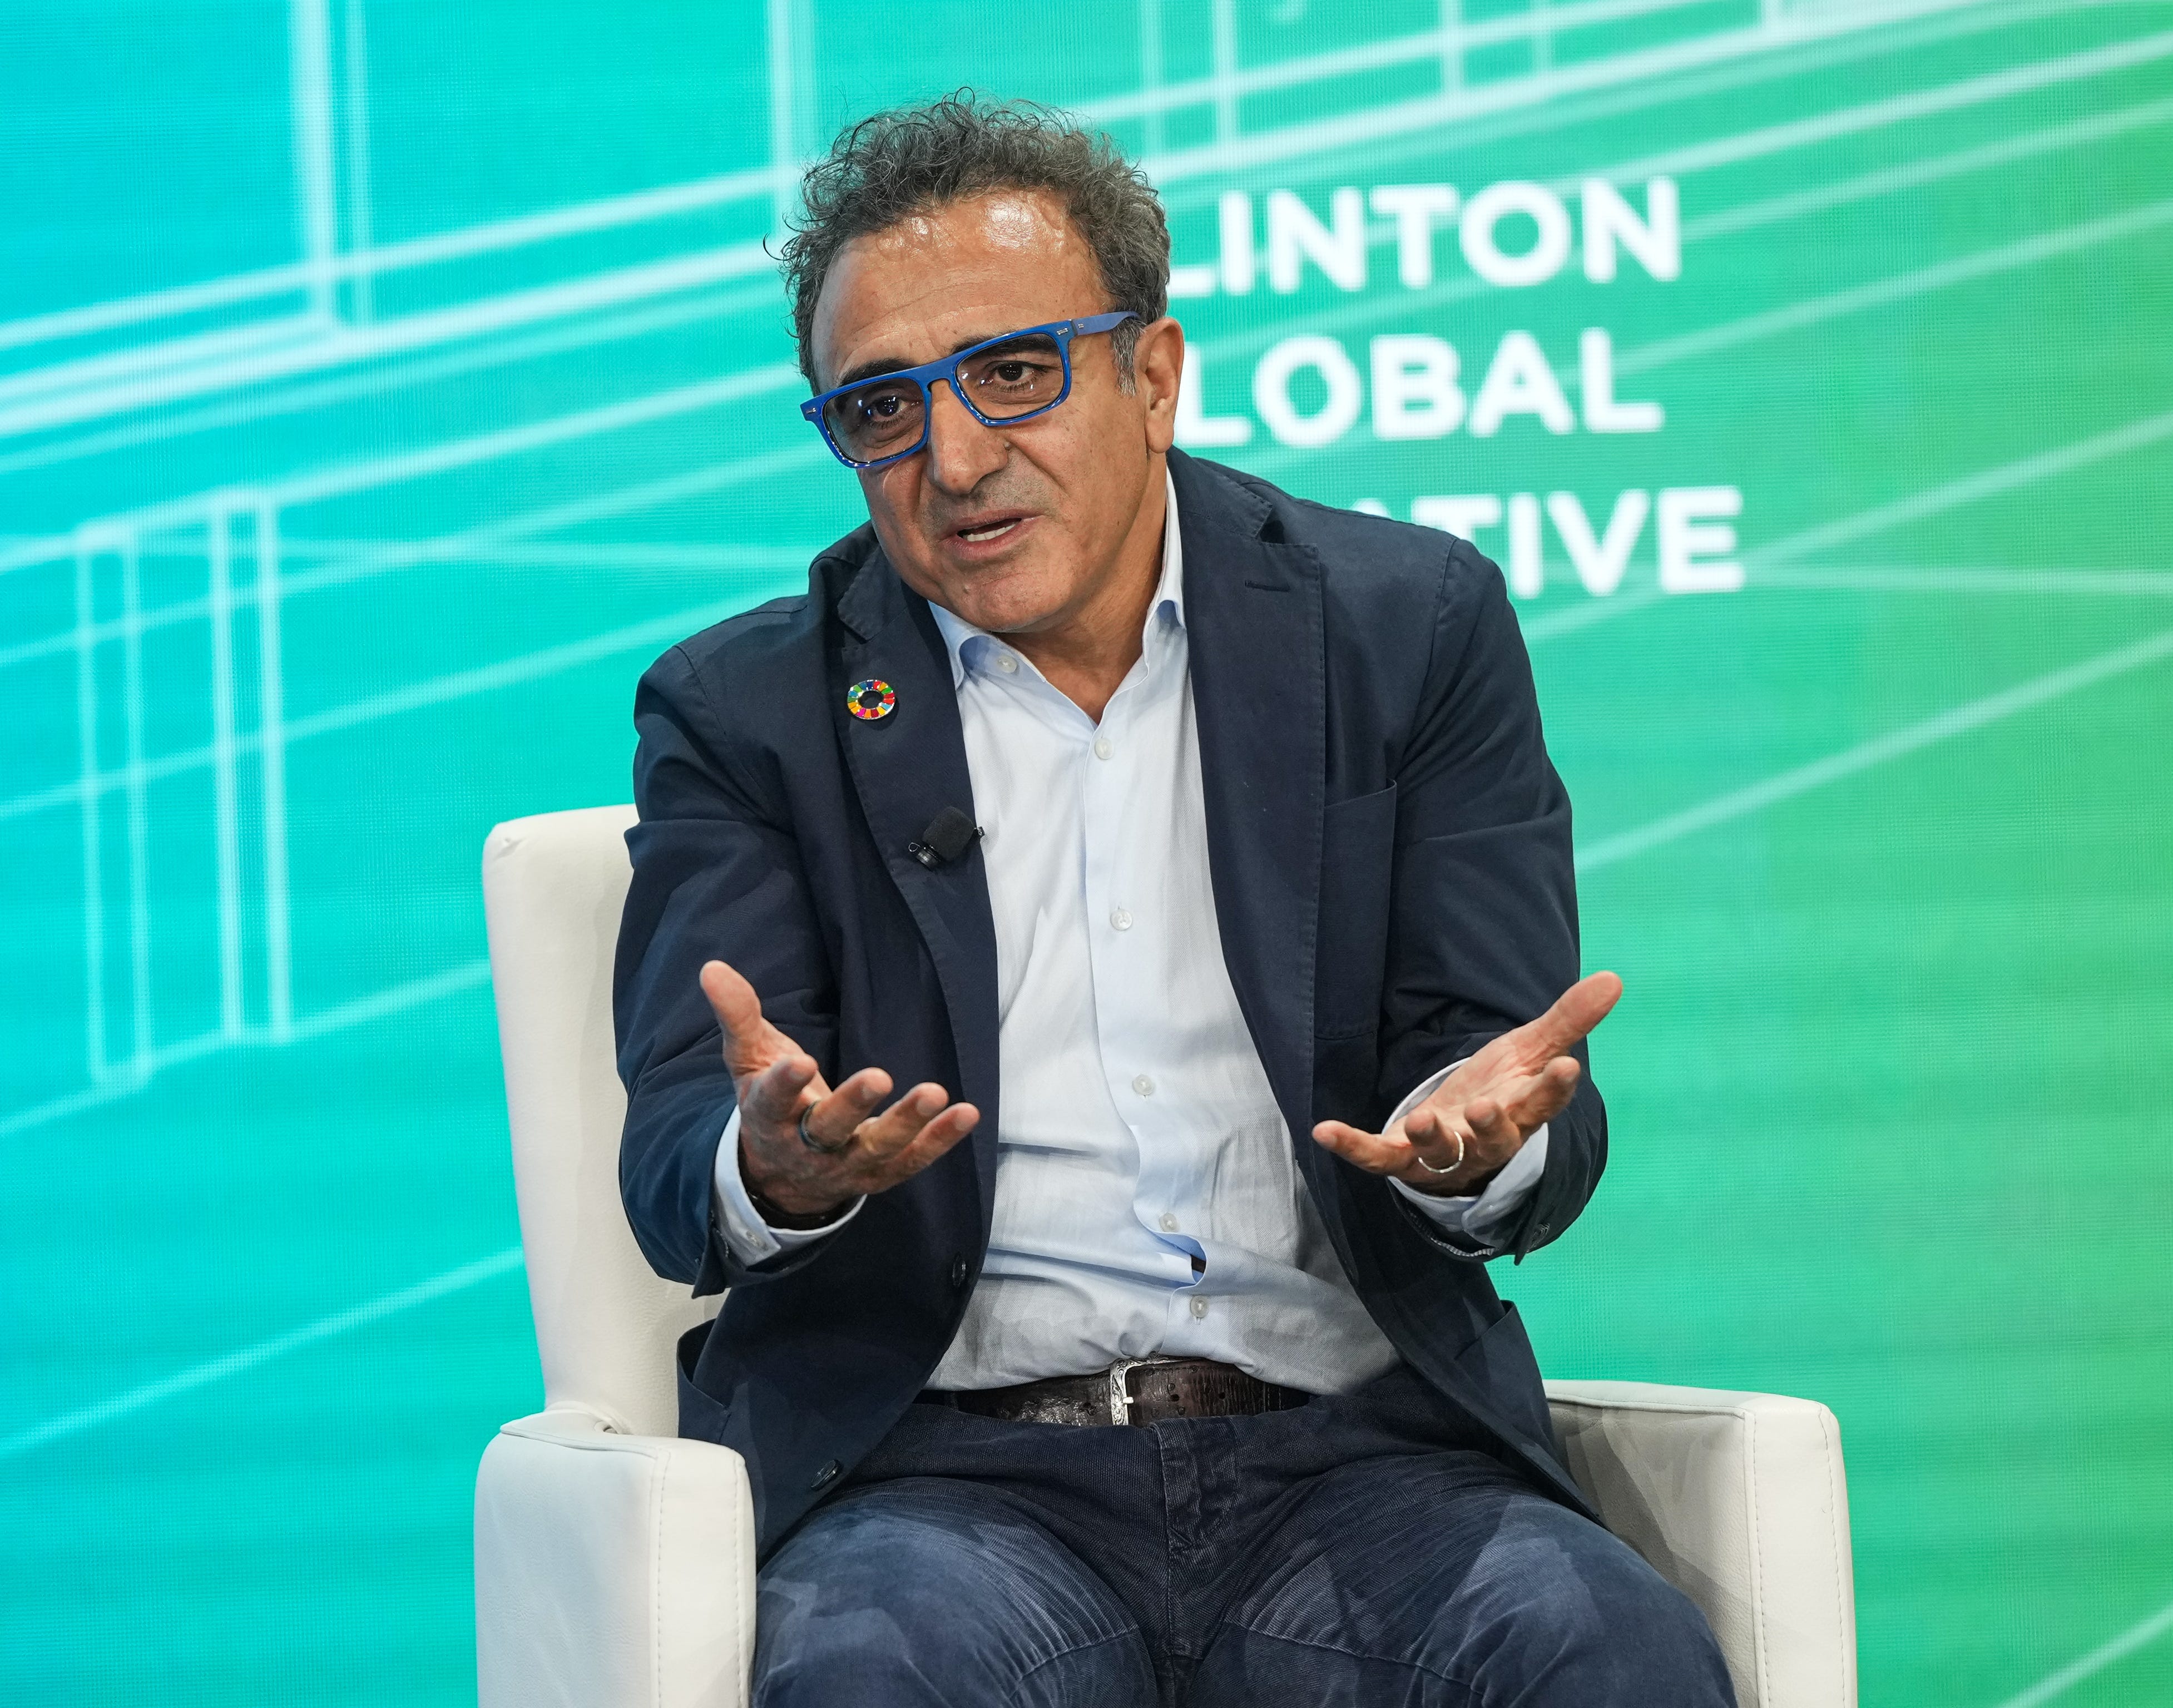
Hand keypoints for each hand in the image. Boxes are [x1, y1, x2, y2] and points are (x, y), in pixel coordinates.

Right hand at [701, 959, 979, 1219]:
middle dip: (852, 1106)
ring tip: (936, 1092)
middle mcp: (806, 1148)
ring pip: (876, 1149)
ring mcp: (845, 1167)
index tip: (799, 1062)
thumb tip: (712, 967)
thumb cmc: (769, 1104)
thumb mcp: (748, 1061)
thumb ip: (738, 1016)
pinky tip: (966, 1113)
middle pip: (828, 1130)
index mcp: (768, 1119)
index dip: (784, 1086)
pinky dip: (939, 1141)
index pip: (771, 1104)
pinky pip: (912, 1161)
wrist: (782, 1176)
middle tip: (879, 1076)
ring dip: (907, 1123)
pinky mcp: (879, 1176)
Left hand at [1310, 971, 1622, 1196]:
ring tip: (1423, 1120)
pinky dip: (1353, 1147)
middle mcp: (1484, 1138)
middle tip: (1489, 1107)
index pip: (1543, 1102)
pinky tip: (1324, 1131)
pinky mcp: (1402, 1156)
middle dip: (1491, 1125)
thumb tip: (1613, 979)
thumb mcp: (1527, 1052)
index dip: (1554, 1088)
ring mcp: (1443, 1152)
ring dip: (1432, 1138)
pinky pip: (1376, 1156)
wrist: (1458, 1135)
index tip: (1566, 1067)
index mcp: (1520, 1111)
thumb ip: (1565, 1020)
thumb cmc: (1498, 1091)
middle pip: (1493, 1138)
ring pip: (1440, 1153)